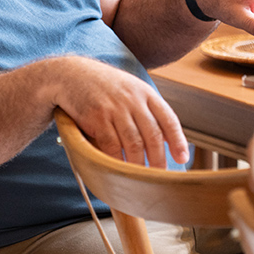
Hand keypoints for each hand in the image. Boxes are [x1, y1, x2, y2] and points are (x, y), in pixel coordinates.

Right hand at [44, 56, 188, 167]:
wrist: (72, 74)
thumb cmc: (105, 87)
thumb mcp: (131, 90)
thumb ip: (148, 110)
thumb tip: (168, 138)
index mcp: (145, 93)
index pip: (168, 119)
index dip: (177, 140)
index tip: (182, 158)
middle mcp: (133, 99)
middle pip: (152, 135)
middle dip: (158, 159)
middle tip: (160, 177)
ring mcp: (115, 108)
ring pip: (133, 143)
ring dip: (138, 165)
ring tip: (141, 179)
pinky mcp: (97, 117)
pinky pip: (110, 145)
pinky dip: (116, 161)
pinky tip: (119, 170)